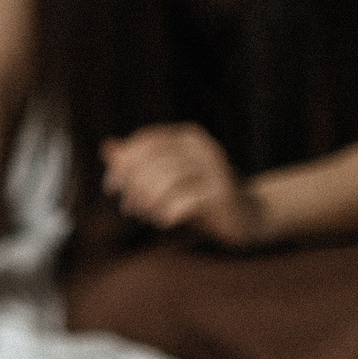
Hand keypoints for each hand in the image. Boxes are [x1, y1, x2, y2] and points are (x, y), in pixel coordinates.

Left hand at [101, 123, 262, 246]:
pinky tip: (164, 221)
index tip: (111, 188)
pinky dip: (168, 212)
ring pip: (166, 179)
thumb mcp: (168, 178)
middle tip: (129, 208)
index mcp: (188, 137)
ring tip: (147, 215)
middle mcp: (203, 147)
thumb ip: (139, 163)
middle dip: (134, 185)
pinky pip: (185, 200)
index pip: (146, 141)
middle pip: (153, 160)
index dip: (123, 163)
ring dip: (149, 200)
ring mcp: (216, 169)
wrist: (250, 218)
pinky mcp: (223, 193)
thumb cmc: (201, 196)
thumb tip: (107, 147)